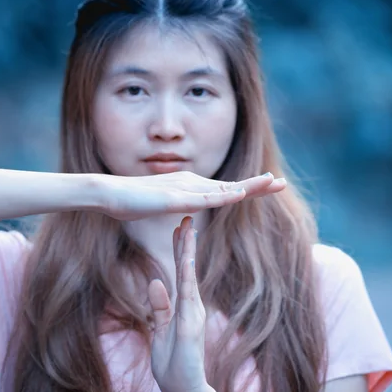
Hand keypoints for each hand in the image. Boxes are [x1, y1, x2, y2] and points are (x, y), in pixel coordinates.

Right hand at [99, 171, 284, 220]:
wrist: (110, 194)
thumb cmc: (132, 201)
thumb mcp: (162, 204)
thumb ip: (177, 204)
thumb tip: (188, 208)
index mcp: (191, 187)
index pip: (225, 190)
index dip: (248, 189)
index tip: (269, 186)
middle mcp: (192, 183)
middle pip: (231, 186)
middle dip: (258, 185)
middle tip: (282, 182)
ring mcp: (184, 189)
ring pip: (223, 189)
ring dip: (248, 186)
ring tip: (271, 183)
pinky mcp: (174, 197)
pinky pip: (203, 198)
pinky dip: (223, 197)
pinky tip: (239, 195)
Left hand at [148, 217, 213, 391]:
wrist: (184, 388)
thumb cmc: (174, 362)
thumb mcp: (161, 329)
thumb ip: (160, 306)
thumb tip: (155, 281)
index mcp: (184, 305)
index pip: (181, 270)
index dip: (179, 248)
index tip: (179, 226)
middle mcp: (192, 305)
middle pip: (187, 266)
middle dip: (186, 241)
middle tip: (186, 216)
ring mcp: (192, 313)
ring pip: (189, 274)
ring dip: (188, 250)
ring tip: (188, 227)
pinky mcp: (190, 324)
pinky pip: (187, 295)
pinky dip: (186, 274)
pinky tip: (185, 258)